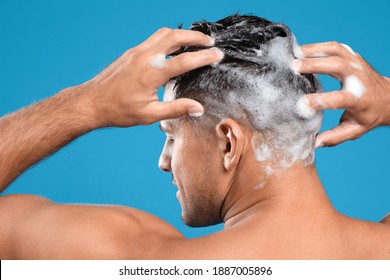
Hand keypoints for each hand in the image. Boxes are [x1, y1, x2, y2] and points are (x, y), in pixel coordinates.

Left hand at [79, 28, 222, 126]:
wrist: (91, 102)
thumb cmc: (119, 110)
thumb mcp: (150, 115)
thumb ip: (176, 109)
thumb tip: (198, 108)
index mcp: (151, 73)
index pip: (184, 61)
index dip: (204, 57)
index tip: (218, 55)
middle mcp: (144, 57)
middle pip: (175, 37)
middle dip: (195, 37)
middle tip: (210, 43)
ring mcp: (136, 52)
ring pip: (163, 34)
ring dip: (182, 35)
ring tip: (195, 41)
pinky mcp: (131, 53)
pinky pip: (154, 39)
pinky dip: (168, 39)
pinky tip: (173, 48)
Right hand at [292, 42, 389, 146]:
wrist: (388, 96)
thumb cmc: (368, 115)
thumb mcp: (355, 129)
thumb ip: (334, 137)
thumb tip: (314, 143)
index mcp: (360, 99)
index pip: (340, 98)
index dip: (321, 101)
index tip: (302, 103)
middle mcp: (359, 78)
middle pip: (336, 66)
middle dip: (314, 65)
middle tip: (293, 67)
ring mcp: (356, 63)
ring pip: (335, 50)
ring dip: (313, 50)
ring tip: (294, 53)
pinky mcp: (352, 56)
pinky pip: (335, 47)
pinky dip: (317, 46)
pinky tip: (302, 50)